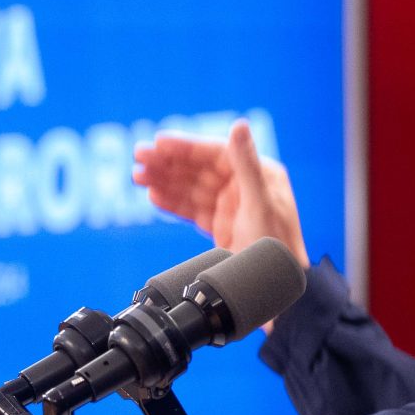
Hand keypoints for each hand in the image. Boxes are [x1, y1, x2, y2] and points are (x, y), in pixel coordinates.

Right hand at [133, 121, 309, 268]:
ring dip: (163, 180)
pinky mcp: (220, 227)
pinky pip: (191, 210)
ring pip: (190, 188)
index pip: (215, 154)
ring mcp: (230, 207)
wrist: (276, 290)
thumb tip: (239, 124)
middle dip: (167, 163)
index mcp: (259, 173)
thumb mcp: (260, 203)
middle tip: (138, 156)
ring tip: (137, 176)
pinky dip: (172, 203)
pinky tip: (153, 195)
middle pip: (198, 169)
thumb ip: (246, 165)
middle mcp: (244, 186)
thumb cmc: (277, 246)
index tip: (158, 142)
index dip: (185, 147)